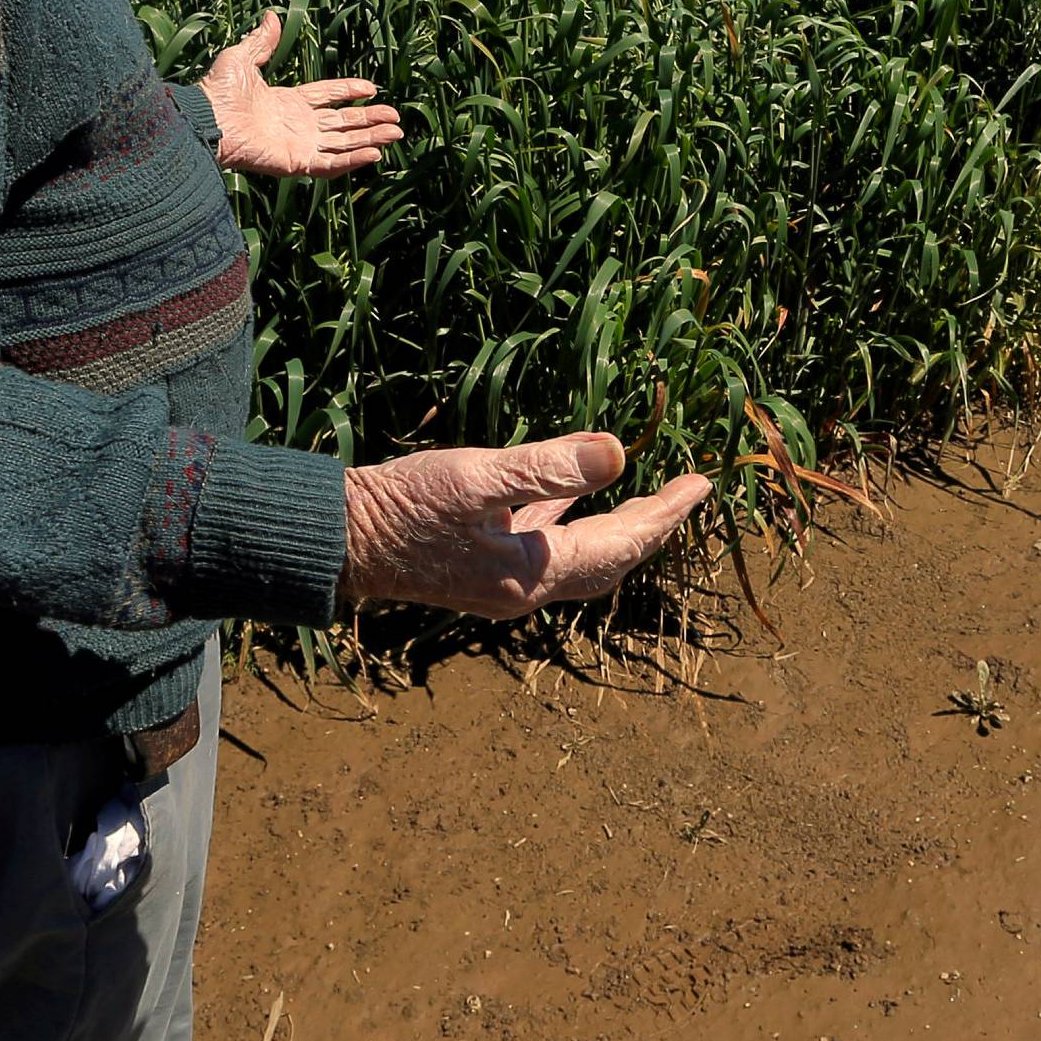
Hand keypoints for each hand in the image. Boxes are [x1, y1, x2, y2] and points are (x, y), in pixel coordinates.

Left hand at [195, 10, 402, 178]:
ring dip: (371, 138)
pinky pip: (331, 164)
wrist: (206, 119)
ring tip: (396, 133)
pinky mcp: (297, 162)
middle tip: (396, 118)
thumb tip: (271, 15)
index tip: (372, 88)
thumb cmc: (218, 91)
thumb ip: (262, 41)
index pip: (328, 97)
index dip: (349, 92)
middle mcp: (298, 125)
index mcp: (288, 102)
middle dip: (370, 120)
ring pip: (344, 143)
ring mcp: (299, 145)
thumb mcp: (241, 57)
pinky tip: (375, 152)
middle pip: (343, 123)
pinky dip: (354, 160)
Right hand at [339, 433, 710, 618]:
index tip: (703, 485)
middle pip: (609, 558)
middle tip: (689, 493)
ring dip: (616, 524)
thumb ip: (549, 466)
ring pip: (579, 553)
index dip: (666, 514)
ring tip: (648, 494)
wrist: (338, 539)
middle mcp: (526, 587)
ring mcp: (501, 578)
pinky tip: (570, 493)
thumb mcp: (480, 476)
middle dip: (652, 525)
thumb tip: (620, 453)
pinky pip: (544, 541)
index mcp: (535, 573)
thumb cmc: (405, 506)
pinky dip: (569, 517)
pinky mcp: (480, 562)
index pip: (622, 543)